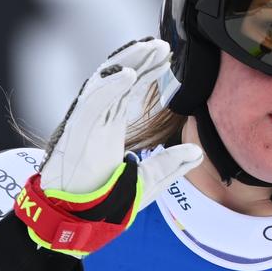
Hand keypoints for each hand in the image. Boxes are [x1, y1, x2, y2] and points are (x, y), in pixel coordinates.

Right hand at [17, 39, 201, 257]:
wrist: (75, 225)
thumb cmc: (102, 203)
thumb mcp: (147, 184)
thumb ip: (169, 166)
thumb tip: (196, 152)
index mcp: (109, 129)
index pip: (129, 91)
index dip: (146, 71)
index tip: (168, 57)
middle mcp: (96, 122)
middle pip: (117, 79)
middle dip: (139, 59)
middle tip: (163, 45)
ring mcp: (85, 126)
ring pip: (104, 83)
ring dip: (127, 64)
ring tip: (150, 48)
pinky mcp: (75, 134)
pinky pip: (92, 104)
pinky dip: (109, 87)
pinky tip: (128, 75)